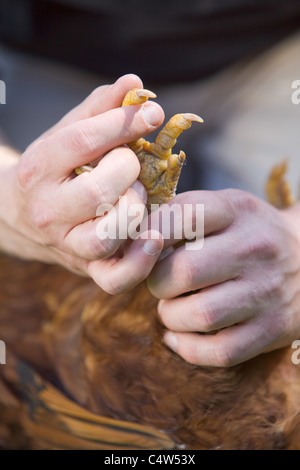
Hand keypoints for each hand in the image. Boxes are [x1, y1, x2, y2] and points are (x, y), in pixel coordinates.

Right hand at [0, 74, 164, 292]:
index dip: (124, 123)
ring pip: (107, 236)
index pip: (83, 141)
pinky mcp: (87, 268)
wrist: (21, 215)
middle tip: (132, 165)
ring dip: (134, 211)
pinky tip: (154, 236)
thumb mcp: (67, 135)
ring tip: (137, 197)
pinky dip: (140, 262)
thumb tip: (135, 83)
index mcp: (39, 169)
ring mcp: (67, 244)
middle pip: (97, 191)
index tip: (153, 113)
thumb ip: (99, 109)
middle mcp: (49, 210)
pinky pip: (116, 278)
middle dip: (128, 171)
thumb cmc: (54, 170)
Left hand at [147, 189, 299, 366]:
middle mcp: (255, 248)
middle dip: (156, 283)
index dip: (146, 237)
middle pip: (183, 273)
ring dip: (170, 316)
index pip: (180, 217)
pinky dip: (188, 348)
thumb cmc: (247, 233)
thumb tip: (125, 239)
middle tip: (159, 283)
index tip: (139, 249)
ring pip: (199, 316)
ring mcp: (267, 291)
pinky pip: (218, 352)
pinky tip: (179, 335)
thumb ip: (178, 215)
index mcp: (237, 210)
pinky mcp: (272, 329)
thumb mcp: (223, 208)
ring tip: (172, 307)